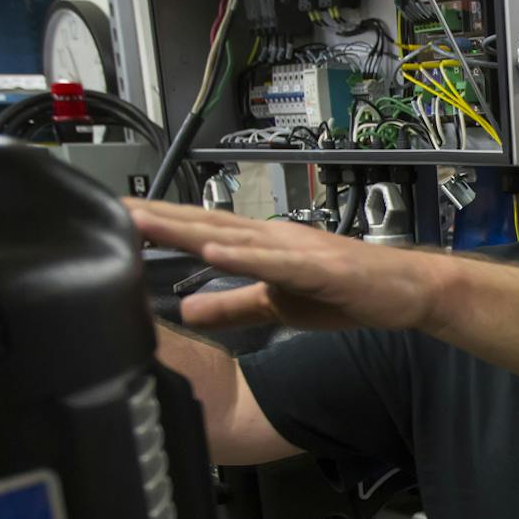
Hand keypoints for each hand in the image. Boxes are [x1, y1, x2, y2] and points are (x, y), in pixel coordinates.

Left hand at [125, 199, 450, 332]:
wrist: (407, 290)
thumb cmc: (348, 291)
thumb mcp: (277, 305)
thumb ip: (232, 306)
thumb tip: (187, 309)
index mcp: (260, 245)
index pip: (198, 230)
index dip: (155, 224)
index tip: (112, 219)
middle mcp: (272, 237)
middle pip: (204, 224)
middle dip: (155, 217)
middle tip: (110, 209)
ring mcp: (296, 249)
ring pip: (232, 236)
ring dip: (187, 228)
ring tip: (144, 221)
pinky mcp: (320, 267)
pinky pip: (277, 262)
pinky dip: (245, 256)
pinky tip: (215, 250)